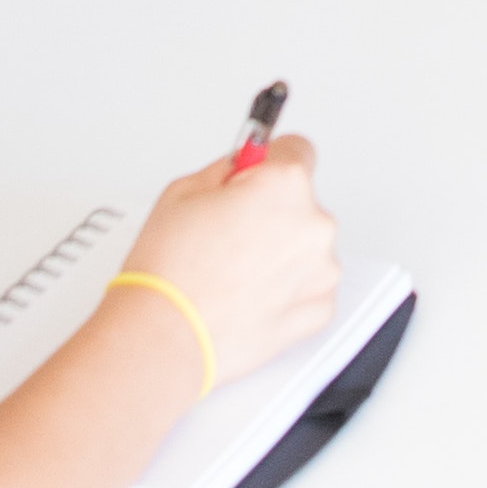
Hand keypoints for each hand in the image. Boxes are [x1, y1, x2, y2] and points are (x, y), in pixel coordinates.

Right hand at [120, 135, 343, 390]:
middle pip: (300, 203)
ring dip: (280, 253)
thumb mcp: (184, 190)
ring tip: (232, 272)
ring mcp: (321, 270)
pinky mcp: (319, 310)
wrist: (165, 336)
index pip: (296, 150)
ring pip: (305, 247)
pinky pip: (308, 287)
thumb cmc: (169, 271)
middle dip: (270, 212)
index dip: (267, 164)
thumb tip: (245, 165)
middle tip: (226, 234)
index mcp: (285, 184)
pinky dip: (285, 290)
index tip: (255, 176)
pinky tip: (247, 295)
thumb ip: (228, 170)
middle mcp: (315, 224)